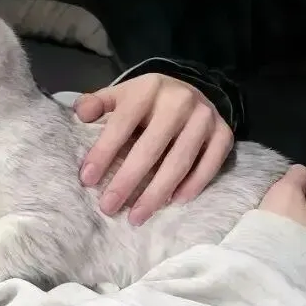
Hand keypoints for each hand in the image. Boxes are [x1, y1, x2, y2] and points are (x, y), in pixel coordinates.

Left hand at [75, 73, 233, 225]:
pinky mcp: (224, 133)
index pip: (122, 124)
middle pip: (150, 148)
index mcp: (148, 89)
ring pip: (179, 162)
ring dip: (157, 193)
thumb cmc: (147, 100)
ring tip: (137, 216)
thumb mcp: (121, 94)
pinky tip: (173, 203)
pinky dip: (192, 186)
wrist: (191, 89)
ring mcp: (205, 117)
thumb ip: (98, 103)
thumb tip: (80, 113)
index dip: (104, 152)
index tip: (87, 179)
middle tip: (109, 207)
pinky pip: (209, 165)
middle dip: (127, 181)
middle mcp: (179, 101)